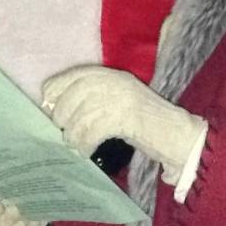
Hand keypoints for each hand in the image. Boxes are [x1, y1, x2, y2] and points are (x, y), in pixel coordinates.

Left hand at [41, 66, 205, 179]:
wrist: (178, 135)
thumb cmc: (147, 124)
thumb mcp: (119, 104)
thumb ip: (94, 100)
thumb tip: (55, 110)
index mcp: (114, 75)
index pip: (78, 74)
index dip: (57, 87)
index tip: (47, 102)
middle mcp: (116, 82)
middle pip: (74, 96)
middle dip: (63, 116)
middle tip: (64, 132)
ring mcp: (122, 98)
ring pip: (81, 116)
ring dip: (73, 135)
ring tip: (76, 146)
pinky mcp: (126, 117)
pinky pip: (93, 131)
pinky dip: (85, 144)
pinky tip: (86, 152)